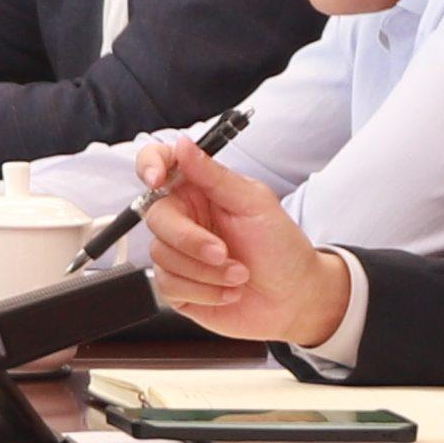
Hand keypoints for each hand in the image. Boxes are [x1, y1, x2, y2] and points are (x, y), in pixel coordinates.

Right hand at [129, 137, 351, 350]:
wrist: (293, 298)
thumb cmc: (281, 248)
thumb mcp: (254, 204)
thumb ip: (214, 175)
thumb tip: (183, 145)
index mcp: (199, 190)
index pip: (159, 164)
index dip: (150, 166)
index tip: (156, 180)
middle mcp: (184, 218)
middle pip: (156, 218)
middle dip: (191, 240)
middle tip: (224, 252)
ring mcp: (178, 252)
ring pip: (161, 255)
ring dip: (206, 272)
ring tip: (238, 274)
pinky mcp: (176, 285)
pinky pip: (168, 285)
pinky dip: (204, 291)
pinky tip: (228, 291)